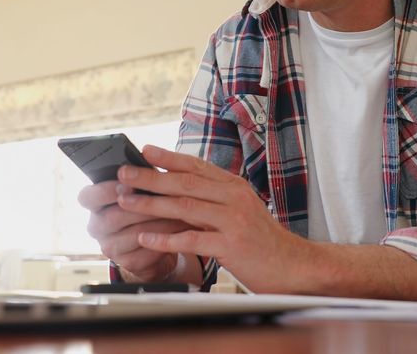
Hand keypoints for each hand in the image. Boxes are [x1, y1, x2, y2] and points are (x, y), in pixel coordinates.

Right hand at [76, 180, 193, 282]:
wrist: (153, 241)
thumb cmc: (145, 205)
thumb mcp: (138, 188)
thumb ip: (137, 177)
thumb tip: (148, 155)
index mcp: (94, 204)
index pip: (86, 196)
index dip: (105, 190)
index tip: (126, 182)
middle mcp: (96, 226)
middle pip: (113, 216)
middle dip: (141, 206)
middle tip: (161, 196)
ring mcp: (110, 247)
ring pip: (133, 234)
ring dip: (158, 221)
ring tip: (179, 210)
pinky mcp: (128, 262)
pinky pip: (147, 250)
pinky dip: (166, 238)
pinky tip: (181, 228)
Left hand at [114, 145, 314, 292]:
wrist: (293, 265)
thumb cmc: (262, 240)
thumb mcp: (241, 209)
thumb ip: (215, 197)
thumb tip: (182, 188)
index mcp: (235, 186)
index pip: (196, 166)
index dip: (168, 157)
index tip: (144, 150)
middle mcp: (234, 198)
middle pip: (185, 182)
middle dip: (150, 176)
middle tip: (124, 173)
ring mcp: (233, 220)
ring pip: (184, 206)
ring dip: (150, 204)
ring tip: (125, 201)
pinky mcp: (231, 246)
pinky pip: (191, 239)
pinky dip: (165, 238)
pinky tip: (145, 237)